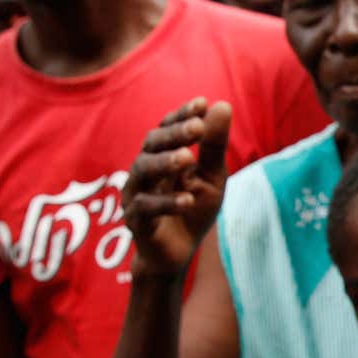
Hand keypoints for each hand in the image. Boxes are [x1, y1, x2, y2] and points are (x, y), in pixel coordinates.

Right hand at [123, 98, 231, 277]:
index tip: (202, 103)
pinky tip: (187, 200)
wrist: (176, 254)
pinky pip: (147, 208)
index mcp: (162, 156)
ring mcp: (136, 194)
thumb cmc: (193, 210)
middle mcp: (144, 170)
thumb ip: (214, 146)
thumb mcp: (211, 177)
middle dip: (175, 134)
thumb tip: (222, 104)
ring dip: (165, 163)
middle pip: (152, 144)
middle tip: (197, 127)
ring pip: (143, 171)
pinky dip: (167, 203)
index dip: (182, 115)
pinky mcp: (136, 220)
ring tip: (187, 159)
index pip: (168, 128)